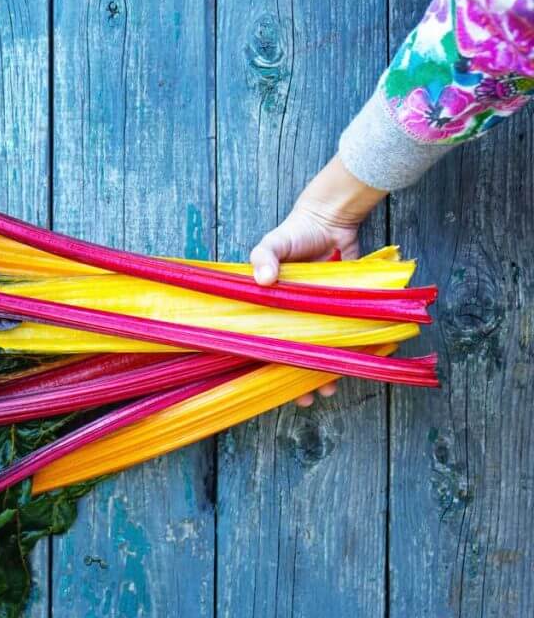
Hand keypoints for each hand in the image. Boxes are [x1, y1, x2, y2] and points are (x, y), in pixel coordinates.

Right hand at [250, 155, 386, 405]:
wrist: (331, 220)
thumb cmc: (296, 233)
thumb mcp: (274, 241)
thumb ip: (264, 256)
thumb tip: (263, 279)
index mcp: (273, 309)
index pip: (267, 343)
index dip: (269, 365)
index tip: (273, 384)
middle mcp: (295, 318)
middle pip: (295, 356)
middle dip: (300, 380)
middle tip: (307, 397)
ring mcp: (321, 317)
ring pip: (322, 354)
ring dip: (326, 372)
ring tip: (331, 387)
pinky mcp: (345, 311)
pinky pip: (347, 338)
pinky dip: (351, 352)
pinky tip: (354, 364)